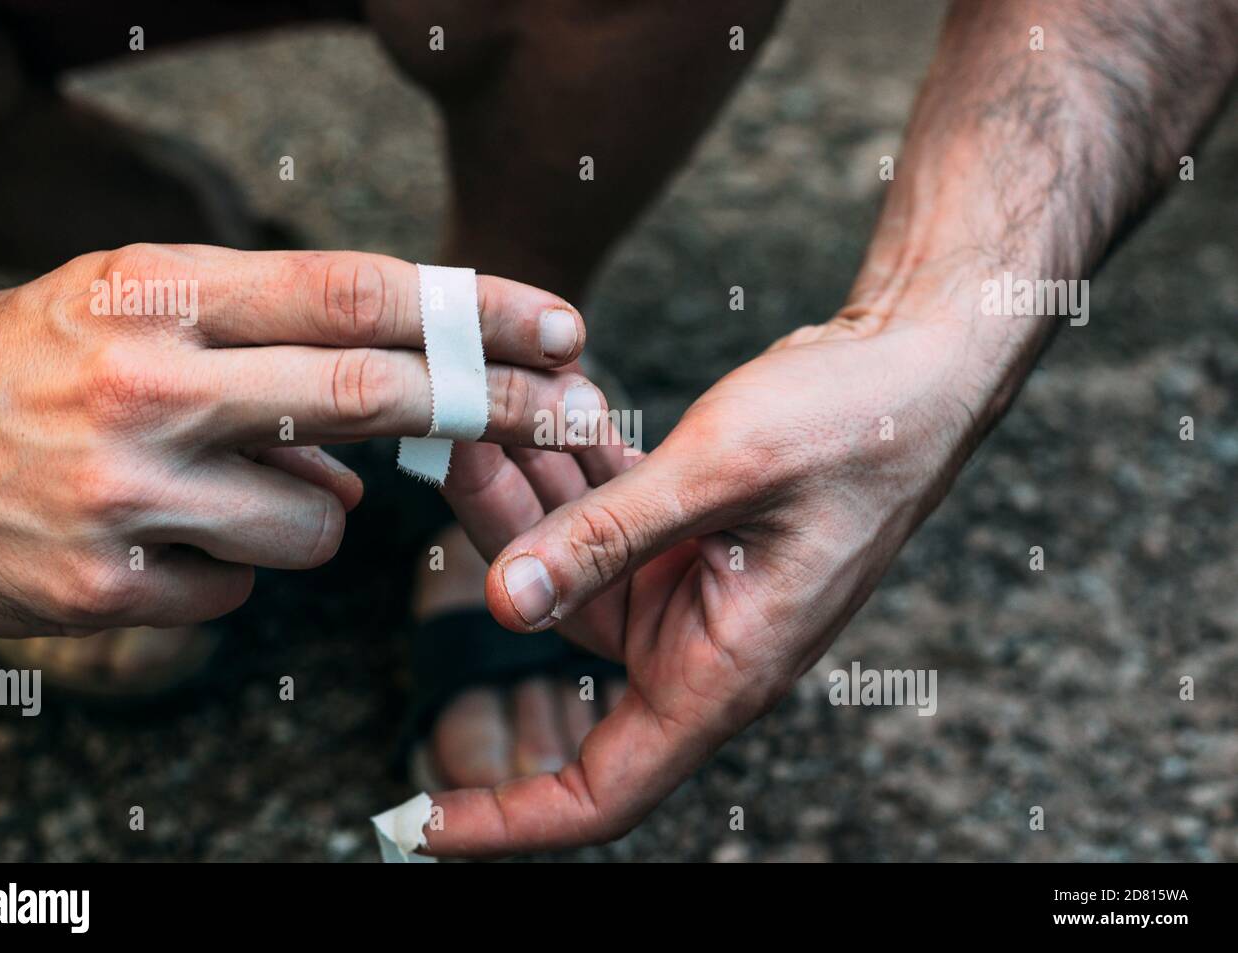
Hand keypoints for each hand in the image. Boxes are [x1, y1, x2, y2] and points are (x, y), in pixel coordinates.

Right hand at [0, 243, 599, 636]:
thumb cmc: (26, 371)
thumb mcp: (127, 309)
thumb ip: (261, 344)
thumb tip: (377, 434)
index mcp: (156, 292)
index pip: (354, 291)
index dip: (474, 310)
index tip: (560, 325)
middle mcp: (145, 383)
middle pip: (369, 392)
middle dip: (492, 406)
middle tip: (571, 413)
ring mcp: (126, 491)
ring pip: (321, 521)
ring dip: (316, 512)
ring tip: (228, 487)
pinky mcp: (106, 585)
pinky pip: (246, 586)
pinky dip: (236, 565)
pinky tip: (163, 538)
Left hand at [427, 274, 1034, 855]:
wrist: (923, 366)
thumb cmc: (858, 427)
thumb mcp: (724, 473)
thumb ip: (608, 537)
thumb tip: (505, 604)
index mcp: (722, 668)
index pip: (604, 790)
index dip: (508, 819)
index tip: (422, 825)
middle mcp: (700, 638)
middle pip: (559, 621)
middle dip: (497, 537)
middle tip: (458, 441)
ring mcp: (691, 582)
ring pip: (571, 553)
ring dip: (530, 484)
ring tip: (493, 403)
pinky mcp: (689, 530)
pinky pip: (606, 509)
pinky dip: (575, 463)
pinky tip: (552, 400)